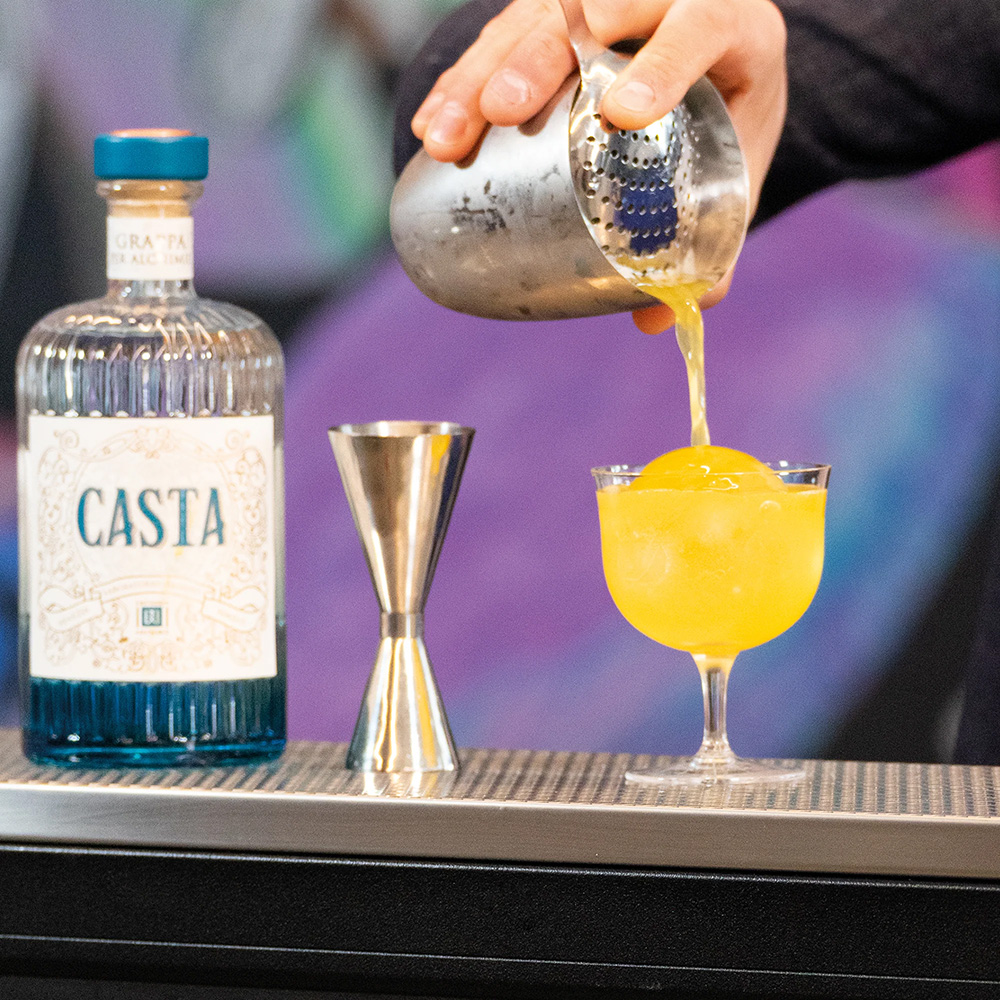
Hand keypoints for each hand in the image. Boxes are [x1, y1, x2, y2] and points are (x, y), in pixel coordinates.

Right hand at [411, 0, 786, 332]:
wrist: (712, 60)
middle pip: (597, 8)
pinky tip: (433, 125)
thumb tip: (655, 320)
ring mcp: (599, 2)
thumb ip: (711, 245)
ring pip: (533, 20)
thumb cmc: (725, 122)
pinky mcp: (551, 14)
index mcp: (733, 27)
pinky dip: (461, 81)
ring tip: (447, 137)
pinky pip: (498, 37)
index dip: (663, 62)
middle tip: (503, 111)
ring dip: (480, 76)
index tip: (621, 113)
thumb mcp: (735, 173)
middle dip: (540, 59)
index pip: (701, 24)